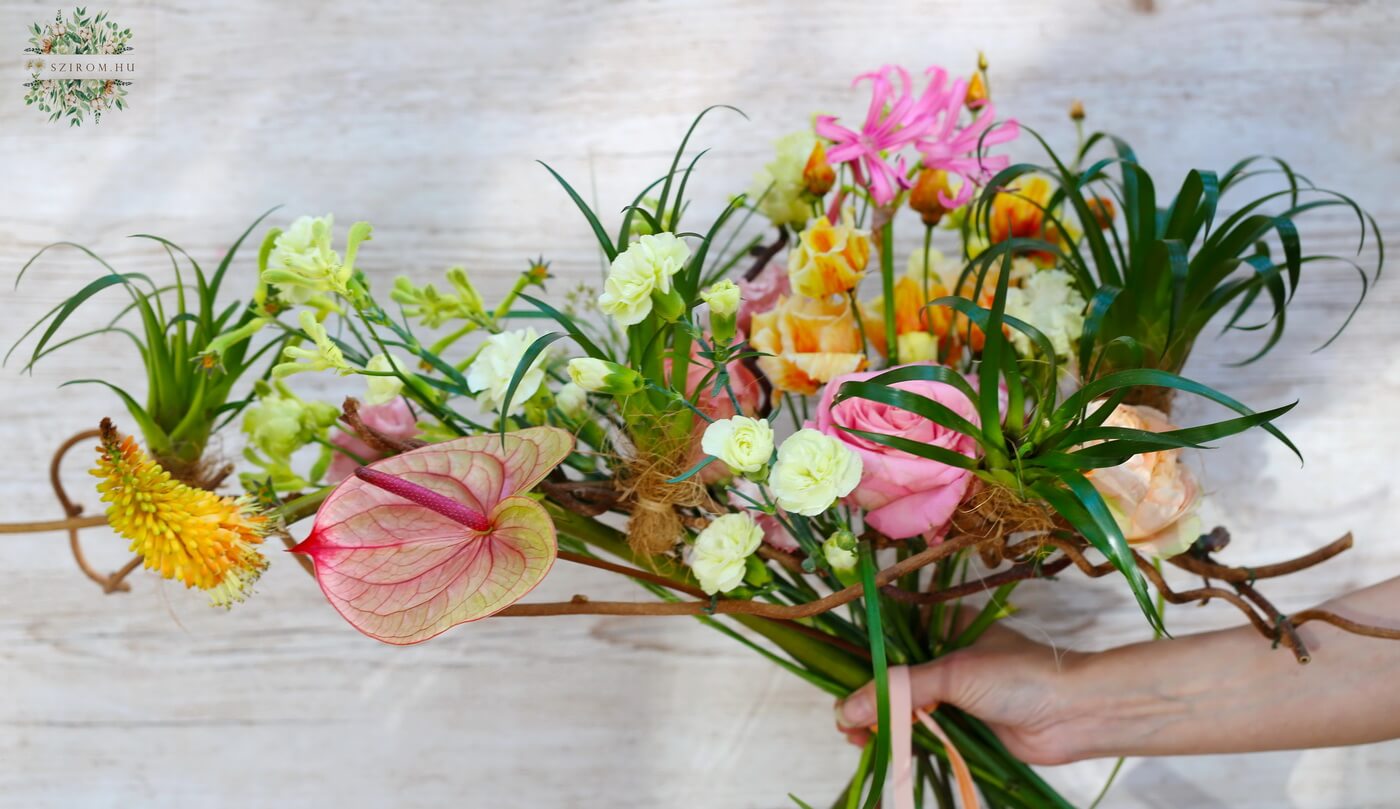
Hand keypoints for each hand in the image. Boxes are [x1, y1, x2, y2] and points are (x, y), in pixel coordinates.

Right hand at [834, 621, 1091, 765]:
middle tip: (846, 723)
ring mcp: (956, 693)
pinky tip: (884, 749)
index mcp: (944, 627)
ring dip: (882, 724)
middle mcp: (947, 656)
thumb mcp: (953, 673)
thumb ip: (899, 690)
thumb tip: (846, 710)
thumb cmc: (1019, 677)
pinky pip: (924, 732)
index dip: (862, 662)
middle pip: (894, 678)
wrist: (1074, 714)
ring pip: (906, 708)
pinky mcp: (964, 725)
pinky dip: (904, 741)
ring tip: (859, 740)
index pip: (890, 640)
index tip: (838, 682)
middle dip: (868, 700)